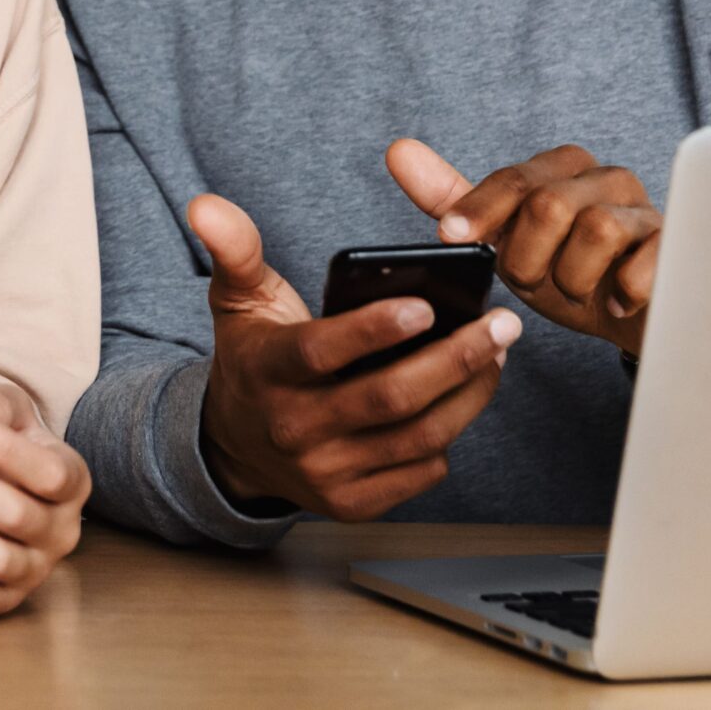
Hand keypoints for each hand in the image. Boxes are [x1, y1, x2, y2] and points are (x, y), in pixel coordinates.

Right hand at [189, 193, 519, 521]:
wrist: (236, 447)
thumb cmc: (254, 358)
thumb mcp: (239, 301)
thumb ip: (234, 249)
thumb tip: (207, 205)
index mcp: (268, 370)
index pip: (322, 352)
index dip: (374, 330)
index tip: (425, 304)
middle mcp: (295, 429)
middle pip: (389, 398)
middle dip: (456, 359)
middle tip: (503, 323)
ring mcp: (325, 473)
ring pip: (417, 437)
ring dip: (469, 394)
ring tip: (498, 353)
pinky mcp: (353, 504)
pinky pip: (420, 472)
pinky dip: (452, 434)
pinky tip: (467, 396)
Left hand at [385, 139, 660, 355]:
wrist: (629, 319)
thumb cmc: (564, 271)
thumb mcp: (503, 239)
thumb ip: (453, 198)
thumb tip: (398, 150)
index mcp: (562, 169)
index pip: (514, 179)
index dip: (480, 208)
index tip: (450, 236)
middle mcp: (606, 178)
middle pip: (549, 203)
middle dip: (528, 257)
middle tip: (531, 283)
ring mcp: (646, 209)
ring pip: (596, 228)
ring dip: (572, 277)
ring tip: (576, 292)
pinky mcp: (679, 244)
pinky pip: (648, 256)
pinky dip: (621, 287)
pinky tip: (614, 302)